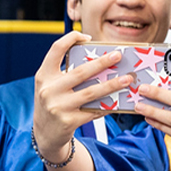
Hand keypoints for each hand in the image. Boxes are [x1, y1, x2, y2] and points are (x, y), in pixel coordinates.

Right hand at [32, 32, 132, 160]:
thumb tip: (99, 62)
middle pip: (80, 72)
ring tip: (127, 79)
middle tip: (118, 56)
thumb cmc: (52, 103)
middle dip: (102, 62)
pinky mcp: (69, 121)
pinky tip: (119, 100)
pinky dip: (107, 105)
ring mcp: (58, 106)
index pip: (56, 49)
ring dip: (112, 85)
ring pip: (91, 92)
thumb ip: (65, 73)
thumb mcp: (51, 86)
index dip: (71, 39)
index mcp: (43, 75)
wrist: (45, 134)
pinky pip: (93, 110)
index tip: (87, 36)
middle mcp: (49, 89)